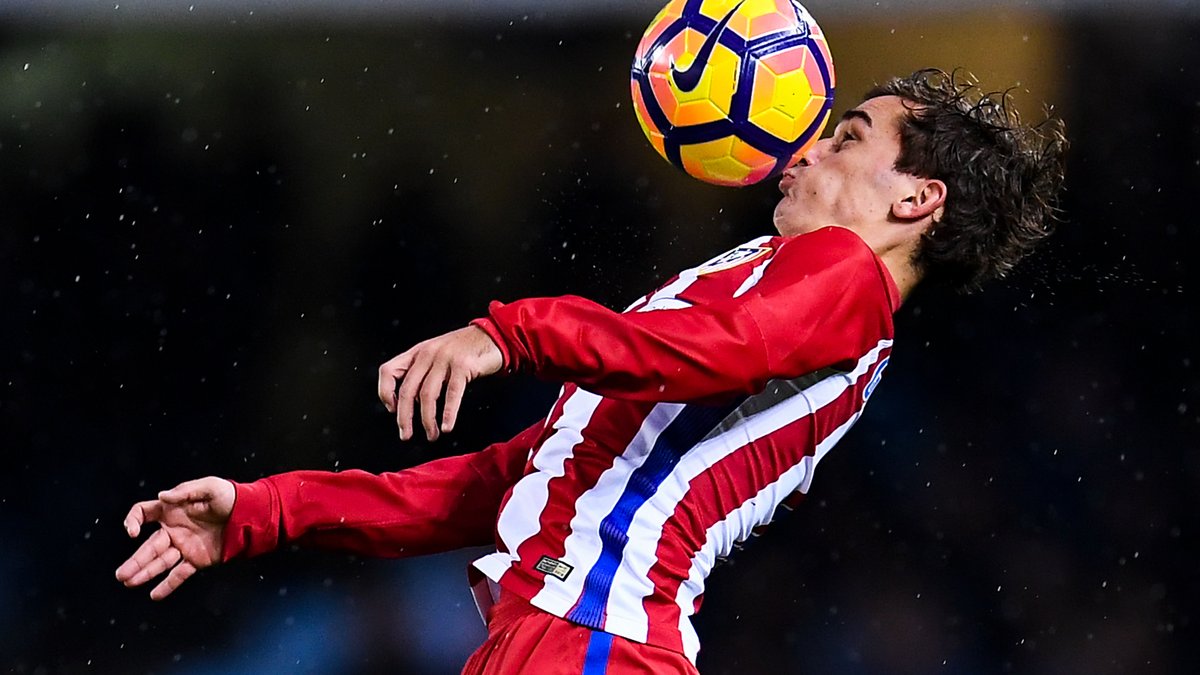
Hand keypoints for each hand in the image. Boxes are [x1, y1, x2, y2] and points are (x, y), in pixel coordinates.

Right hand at [115, 477, 234, 599]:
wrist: (250, 514)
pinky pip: (180, 573)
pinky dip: (168, 584)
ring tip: (129, 582)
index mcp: (172, 510)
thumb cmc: (229, 496)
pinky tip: (155, 594)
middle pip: (149, 546)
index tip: (133, 532)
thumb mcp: (209, 486)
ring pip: (161, 562)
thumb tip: (162, 496)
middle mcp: (174, 530)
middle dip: (135, 560)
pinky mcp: (197, 559)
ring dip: (145, 572)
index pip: (144, 513)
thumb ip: (185, 491)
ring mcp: (184, 546)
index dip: (133, 520)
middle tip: (121, 574)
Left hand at [377, 325, 502, 440]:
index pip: (388, 371)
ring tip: (431, 435)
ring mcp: (444, 358)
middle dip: (404, 417)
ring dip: (427, 420)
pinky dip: (448, 413)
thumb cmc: (466, 349)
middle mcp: (427, 354)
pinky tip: (447, 426)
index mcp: (417, 352)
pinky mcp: (462, 365)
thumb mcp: (437, 355)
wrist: (493, 336)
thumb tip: (412, 402)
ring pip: (427, 395)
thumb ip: (423, 373)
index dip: (385, 392)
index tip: (393, 410)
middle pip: (407, 389)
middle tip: (406, 434)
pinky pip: (451, 394)